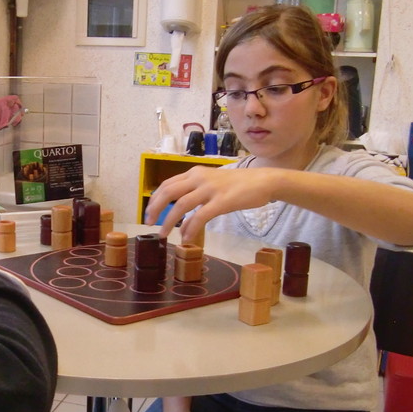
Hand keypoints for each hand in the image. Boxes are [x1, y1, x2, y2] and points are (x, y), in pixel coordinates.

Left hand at [144, 166, 280, 244]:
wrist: (264, 181)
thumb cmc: (238, 185)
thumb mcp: (212, 187)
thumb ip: (196, 200)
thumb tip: (182, 224)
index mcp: (195, 173)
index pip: (167, 184)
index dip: (155, 199)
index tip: (148, 213)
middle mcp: (199, 178)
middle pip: (168, 192)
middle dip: (155, 208)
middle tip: (148, 223)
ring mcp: (211, 189)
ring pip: (181, 204)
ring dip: (169, 221)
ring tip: (164, 234)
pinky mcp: (223, 201)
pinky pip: (201, 216)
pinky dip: (191, 228)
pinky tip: (186, 238)